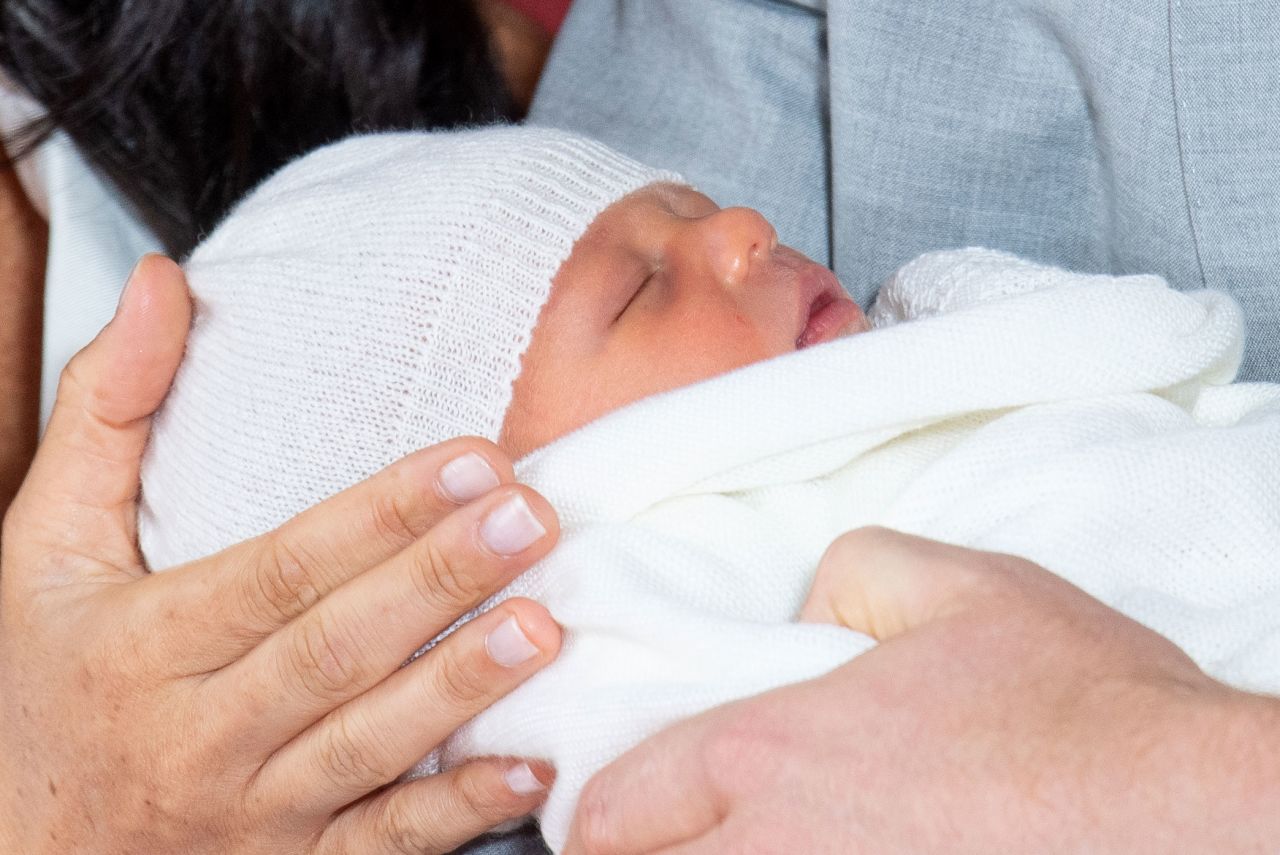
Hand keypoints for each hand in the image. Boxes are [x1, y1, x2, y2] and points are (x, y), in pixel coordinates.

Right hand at [0, 256, 563, 853]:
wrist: (14, 849)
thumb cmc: (47, 682)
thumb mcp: (42, 548)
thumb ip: (105, 413)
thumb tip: (162, 282)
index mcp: (147, 641)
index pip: (281, 568)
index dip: (379, 515)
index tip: (474, 460)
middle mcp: (201, 732)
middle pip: (334, 649)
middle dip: (437, 583)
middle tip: (531, 519)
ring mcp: (251, 812)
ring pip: (365, 746)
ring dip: (459, 688)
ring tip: (544, 625)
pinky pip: (380, 846)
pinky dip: (455, 813)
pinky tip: (528, 770)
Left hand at [565, 527, 1279, 852]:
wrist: (1188, 811)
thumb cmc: (1080, 704)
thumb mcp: (960, 585)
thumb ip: (851, 572)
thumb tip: (809, 607)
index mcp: (774, 754)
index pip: (618, 806)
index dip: (601, 815)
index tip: (613, 817)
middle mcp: (778, 854)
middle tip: (667, 839)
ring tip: (748, 845)